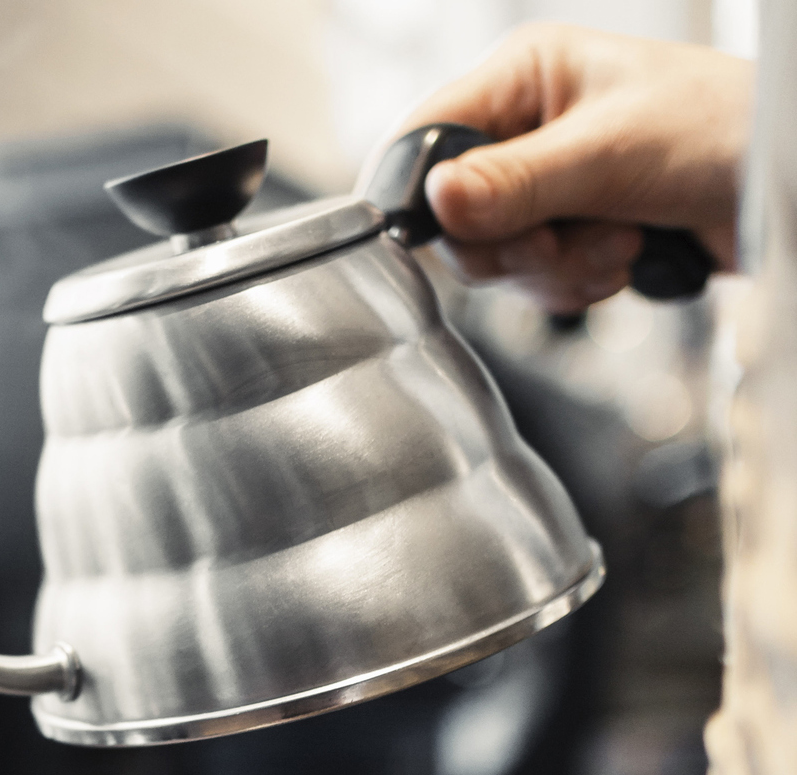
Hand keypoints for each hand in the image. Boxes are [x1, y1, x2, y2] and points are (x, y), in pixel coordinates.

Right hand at [380, 25, 753, 313]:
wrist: (783, 187)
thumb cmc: (723, 133)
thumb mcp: (608, 155)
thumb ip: (514, 183)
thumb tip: (435, 200)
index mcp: (524, 77)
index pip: (426, 135)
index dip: (426, 194)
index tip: (459, 230)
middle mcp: (525, 128)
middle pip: (455, 217)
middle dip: (513, 246)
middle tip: (564, 238)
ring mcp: (544, 184)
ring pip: (495, 258)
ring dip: (554, 270)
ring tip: (616, 242)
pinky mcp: (568, 230)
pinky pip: (532, 282)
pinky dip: (573, 284)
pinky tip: (620, 258)